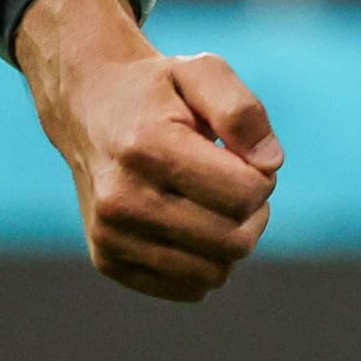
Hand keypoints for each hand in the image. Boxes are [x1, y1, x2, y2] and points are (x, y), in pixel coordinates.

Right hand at [15, 0, 280, 301]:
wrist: (89, 109)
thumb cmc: (159, 90)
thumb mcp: (204, 72)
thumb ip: (243, 112)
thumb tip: (271, 164)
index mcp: (148, 148)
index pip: (245, 194)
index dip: (264, 176)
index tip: (244, 156)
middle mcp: (121, 200)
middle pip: (234, 240)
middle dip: (254, 212)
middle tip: (237, 181)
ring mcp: (109, 237)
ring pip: (214, 273)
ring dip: (232, 239)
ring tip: (216, 204)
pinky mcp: (107, 261)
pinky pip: (188, 289)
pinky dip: (206, 262)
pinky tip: (193, 226)